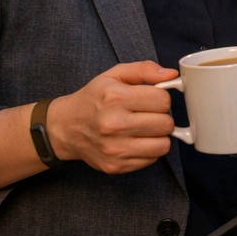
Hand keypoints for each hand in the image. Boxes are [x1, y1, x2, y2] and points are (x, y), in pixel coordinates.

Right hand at [45, 61, 178, 174]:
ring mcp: (114, 149)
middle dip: (161, 117)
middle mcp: (114, 125)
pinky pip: (152, 159)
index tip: (151, 99)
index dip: (161, 98)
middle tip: (147, 115)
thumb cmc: (92, 99)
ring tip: (144, 129)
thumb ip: (144, 69)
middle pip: (166, 124)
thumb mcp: (114, 75)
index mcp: (115, 98)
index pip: (163, 101)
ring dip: (158, 136)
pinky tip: (135, 141)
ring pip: (163, 145)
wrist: (64, 128)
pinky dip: (149, 150)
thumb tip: (172, 74)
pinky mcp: (115, 166)